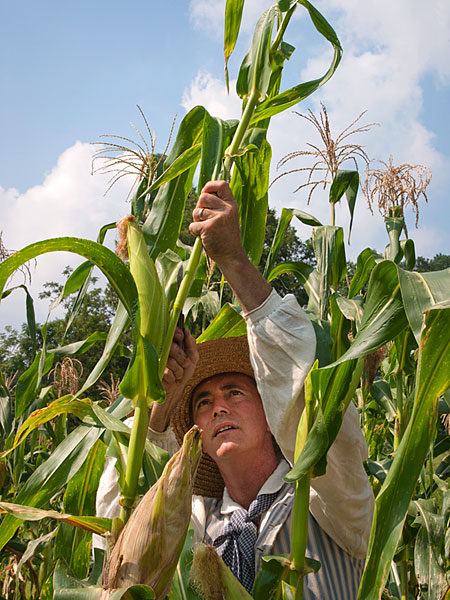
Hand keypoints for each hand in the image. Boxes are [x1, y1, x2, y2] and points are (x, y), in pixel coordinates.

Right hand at [149, 328, 198, 431]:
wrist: (177, 388)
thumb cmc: (185, 371)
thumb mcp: (193, 357)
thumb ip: (191, 344)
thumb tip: (186, 330)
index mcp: (171, 344)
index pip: (171, 332)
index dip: (177, 334)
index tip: (181, 338)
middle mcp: (162, 350)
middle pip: (172, 347)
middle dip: (182, 357)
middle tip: (185, 364)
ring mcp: (156, 360)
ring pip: (170, 361)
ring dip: (178, 370)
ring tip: (178, 374)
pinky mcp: (154, 371)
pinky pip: (166, 371)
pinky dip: (173, 377)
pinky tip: (172, 379)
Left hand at [189, 180, 271, 311]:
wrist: (232, 256)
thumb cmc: (226, 238)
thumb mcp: (228, 218)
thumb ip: (219, 206)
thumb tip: (202, 194)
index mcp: (232, 205)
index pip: (222, 184)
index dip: (210, 185)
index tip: (205, 192)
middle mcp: (227, 209)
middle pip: (203, 197)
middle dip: (199, 208)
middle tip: (205, 220)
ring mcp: (219, 218)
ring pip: (196, 212)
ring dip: (196, 221)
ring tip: (207, 230)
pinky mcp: (209, 227)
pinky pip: (192, 225)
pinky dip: (194, 232)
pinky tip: (204, 238)